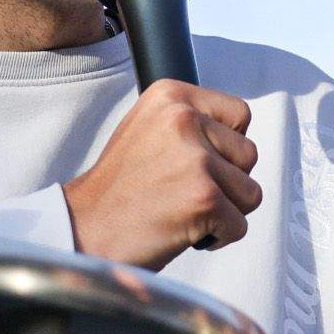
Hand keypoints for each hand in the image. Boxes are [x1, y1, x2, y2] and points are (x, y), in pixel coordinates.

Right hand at [63, 81, 259, 267]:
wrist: (83, 229)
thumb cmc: (117, 190)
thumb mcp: (147, 130)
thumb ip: (189, 123)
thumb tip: (235, 134)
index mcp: (170, 95)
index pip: (239, 115)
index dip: (227, 147)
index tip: (199, 164)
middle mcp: (184, 119)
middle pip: (249, 155)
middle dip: (227, 182)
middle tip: (184, 194)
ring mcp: (196, 159)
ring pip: (250, 192)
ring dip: (224, 211)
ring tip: (182, 212)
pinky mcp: (205, 197)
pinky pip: (239, 226)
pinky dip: (217, 237)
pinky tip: (183, 232)